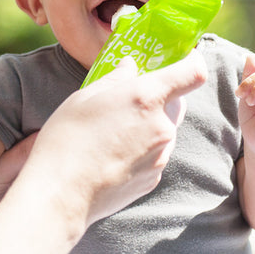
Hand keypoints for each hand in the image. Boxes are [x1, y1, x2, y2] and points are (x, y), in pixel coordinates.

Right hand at [25, 49, 206, 226]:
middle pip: (177, 102)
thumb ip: (116, 78)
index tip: (184, 59)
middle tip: (129, 99)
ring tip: (113, 132)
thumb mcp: (85, 96)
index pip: (193, 73)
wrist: (61, 194)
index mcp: (146, 97)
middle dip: (160, 97)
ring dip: (149, 124)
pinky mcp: (154, 179)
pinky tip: (113, 154)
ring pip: (165, 129)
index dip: (192, 62)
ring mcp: (160, 156)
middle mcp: (162, 126)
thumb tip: (130, 67)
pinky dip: (142, 148)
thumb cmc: (68, 138)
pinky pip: (156, 154)